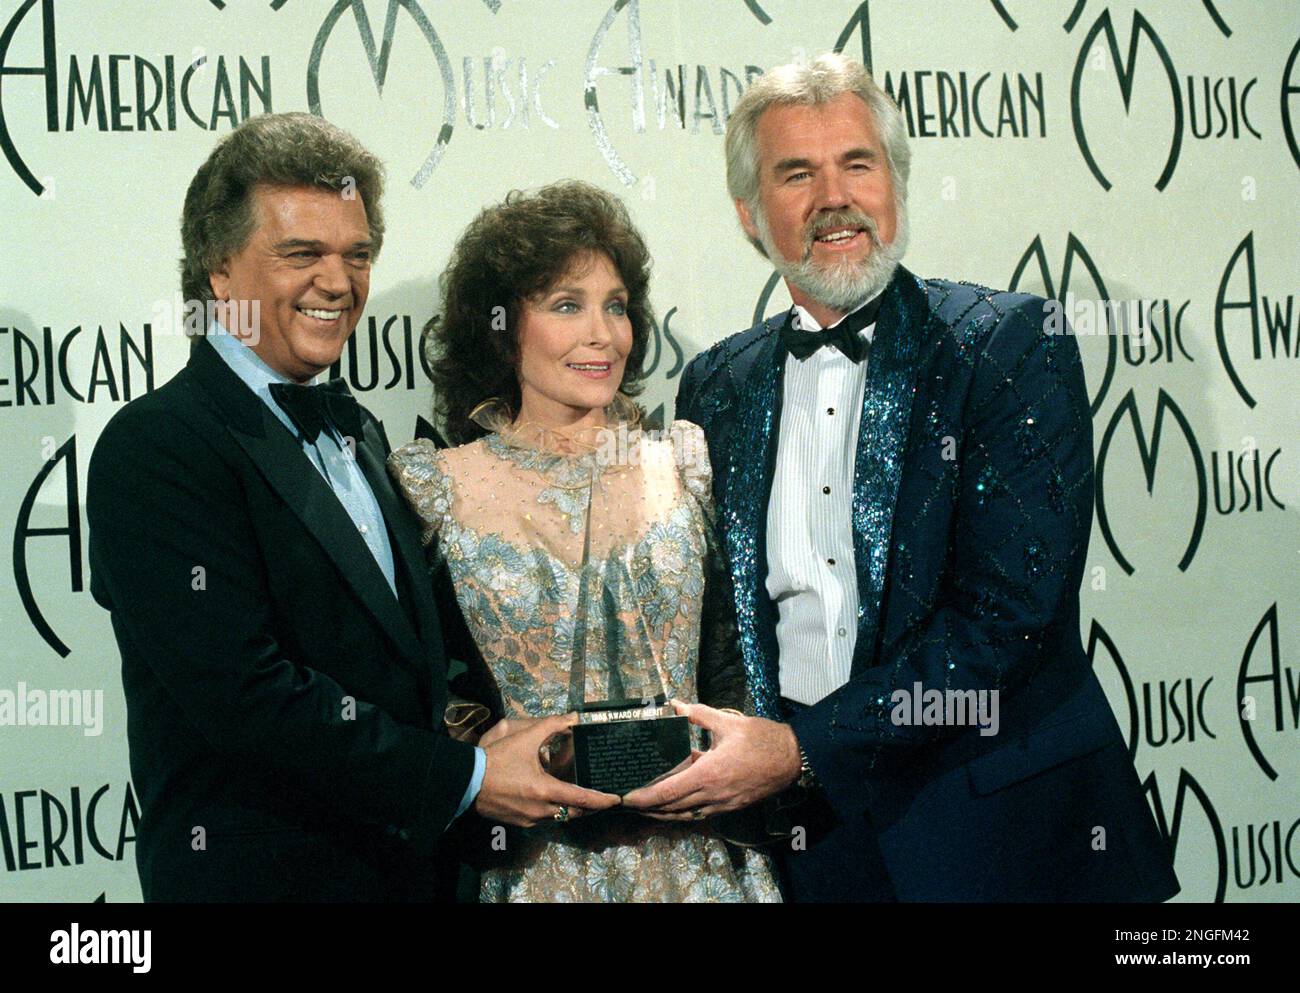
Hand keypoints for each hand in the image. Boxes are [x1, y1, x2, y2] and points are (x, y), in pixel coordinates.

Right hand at [474, 713, 621, 826]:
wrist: (467, 781)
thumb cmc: (497, 760)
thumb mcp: (524, 738)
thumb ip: (551, 725)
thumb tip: (573, 717)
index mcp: (545, 791)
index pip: (582, 799)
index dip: (602, 800)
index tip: (616, 799)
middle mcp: (541, 810)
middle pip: (575, 813)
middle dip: (590, 807)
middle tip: (601, 798)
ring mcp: (530, 820)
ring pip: (560, 817)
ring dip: (572, 808)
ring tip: (581, 795)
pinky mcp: (520, 823)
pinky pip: (545, 819)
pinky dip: (555, 810)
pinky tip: (555, 798)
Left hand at [622, 701, 800, 819]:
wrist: (793, 759)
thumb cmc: (761, 739)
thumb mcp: (728, 722)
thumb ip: (699, 715)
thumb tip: (675, 705)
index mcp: (708, 774)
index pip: (667, 792)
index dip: (644, 797)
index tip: (626, 798)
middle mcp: (712, 796)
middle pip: (672, 809)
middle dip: (648, 809)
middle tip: (628, 803)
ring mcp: (722, 805)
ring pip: (685, 815)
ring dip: (664, 814)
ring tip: (646, 808)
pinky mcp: (731, 807)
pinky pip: (700, 814)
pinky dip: (683, 811)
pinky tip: (676, 804)